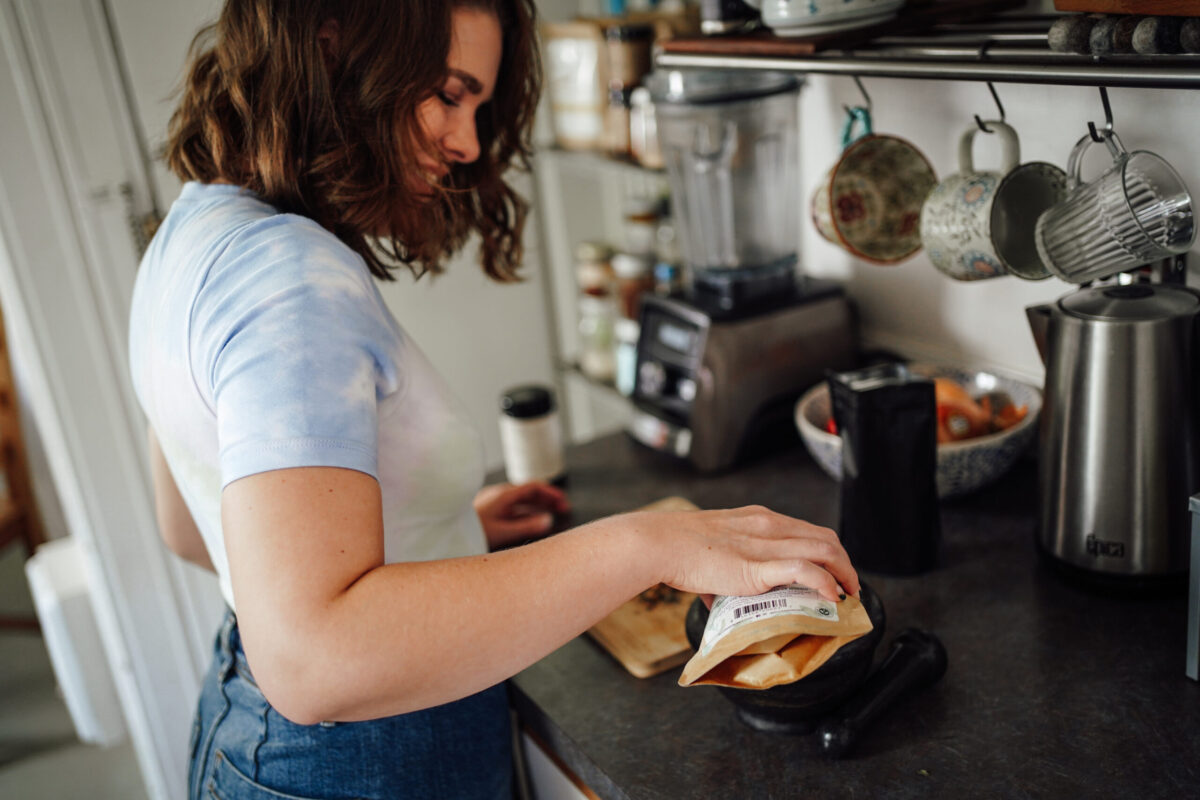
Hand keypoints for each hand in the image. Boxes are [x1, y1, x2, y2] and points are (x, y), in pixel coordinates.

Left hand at [474, 481, 569, 548]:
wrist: (444, 531)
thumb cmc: (468, 530)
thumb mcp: (502, 532)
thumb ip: (526, 527)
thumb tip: (548, 521)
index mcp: (503, 495)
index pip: (533, 487)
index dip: (551, 493)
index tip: (563, 502)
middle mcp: (498, 495)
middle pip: (528, 493)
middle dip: (546, 500)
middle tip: (562, 509)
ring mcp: (492, 503)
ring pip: (520, 501)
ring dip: (536, 507)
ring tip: (549, 515)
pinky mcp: (487, 512)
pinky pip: (511, 508)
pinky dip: (524, 513)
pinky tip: (528, 522)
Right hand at [629, 505, 859, 602]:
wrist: (661, 543)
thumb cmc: (678, 548)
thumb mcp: (713, 550)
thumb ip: (723, 574)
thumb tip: (719, 603)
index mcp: (760, 519)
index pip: (809, 530)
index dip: (829, 552)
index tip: (833, 571)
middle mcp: (769, 526)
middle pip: (826, 538)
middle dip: (845, 564)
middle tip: (848, 586)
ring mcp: (766, 544)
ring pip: (825, 551)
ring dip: (844, 574)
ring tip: (847, 595)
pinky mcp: (758, 567)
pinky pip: (805, 571)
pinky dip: (825, 583)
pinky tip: (830, 596)